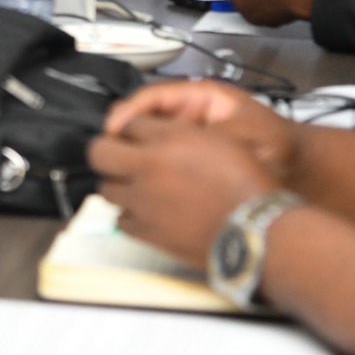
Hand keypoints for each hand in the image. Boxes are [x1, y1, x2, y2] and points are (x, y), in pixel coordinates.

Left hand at [89, 117, 278, 264]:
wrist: (254, 229)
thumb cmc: (246, 182)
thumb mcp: (221, 140)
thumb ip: (183, 132)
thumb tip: (158, 132)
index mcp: (169, 140)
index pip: (130, 122)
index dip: (133, 126)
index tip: (137, 133)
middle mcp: (147, 168)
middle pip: (100, 150)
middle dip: (107, 149)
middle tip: (120, 155)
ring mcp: (142, 202)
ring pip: (106, 187)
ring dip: (118, 183)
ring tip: (137, 186)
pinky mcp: (146, 232)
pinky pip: (121, 218)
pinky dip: (131, 214)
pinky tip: (147, 212)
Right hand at [104, 79, 301, 183]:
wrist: (301, 169)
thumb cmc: (276, 145)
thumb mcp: (245, 137)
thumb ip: (209, 139)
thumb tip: (169, 148)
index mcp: (201, 98)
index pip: (153, 96)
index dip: (129, 112)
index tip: (114, 131)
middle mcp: (189, 114)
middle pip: (143, 117)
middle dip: (123, 134)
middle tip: (108, 155)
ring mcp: (187, 137)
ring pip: (147, 141)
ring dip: (132, 154)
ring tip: (116, 173)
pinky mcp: (188, 160)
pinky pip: (159, 161)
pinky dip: (146, 172)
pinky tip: (137, 187)